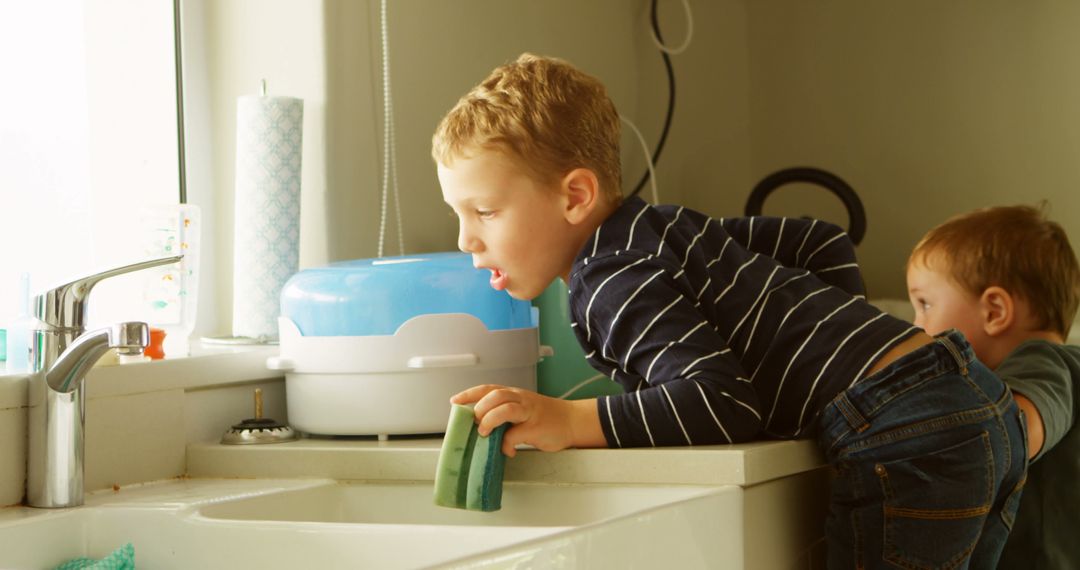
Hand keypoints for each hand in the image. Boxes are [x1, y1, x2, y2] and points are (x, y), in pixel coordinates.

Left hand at [450, 384, 603, 456]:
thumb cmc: (545, 417)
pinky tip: (507, 451)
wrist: (572, 421)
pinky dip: (507, 445)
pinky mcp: (536, 428)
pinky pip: (516, 434)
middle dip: (480, 407)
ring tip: (484, 433)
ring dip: (490, 420)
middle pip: (495, 394)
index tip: (454, 401)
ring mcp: (529, 412)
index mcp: (514, 394)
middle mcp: (521, 399)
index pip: (488, 388)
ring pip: (506, 408)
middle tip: (474, 422)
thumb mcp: (522, 411)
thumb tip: (481, 430)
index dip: (470, 394)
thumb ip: (504, 416)